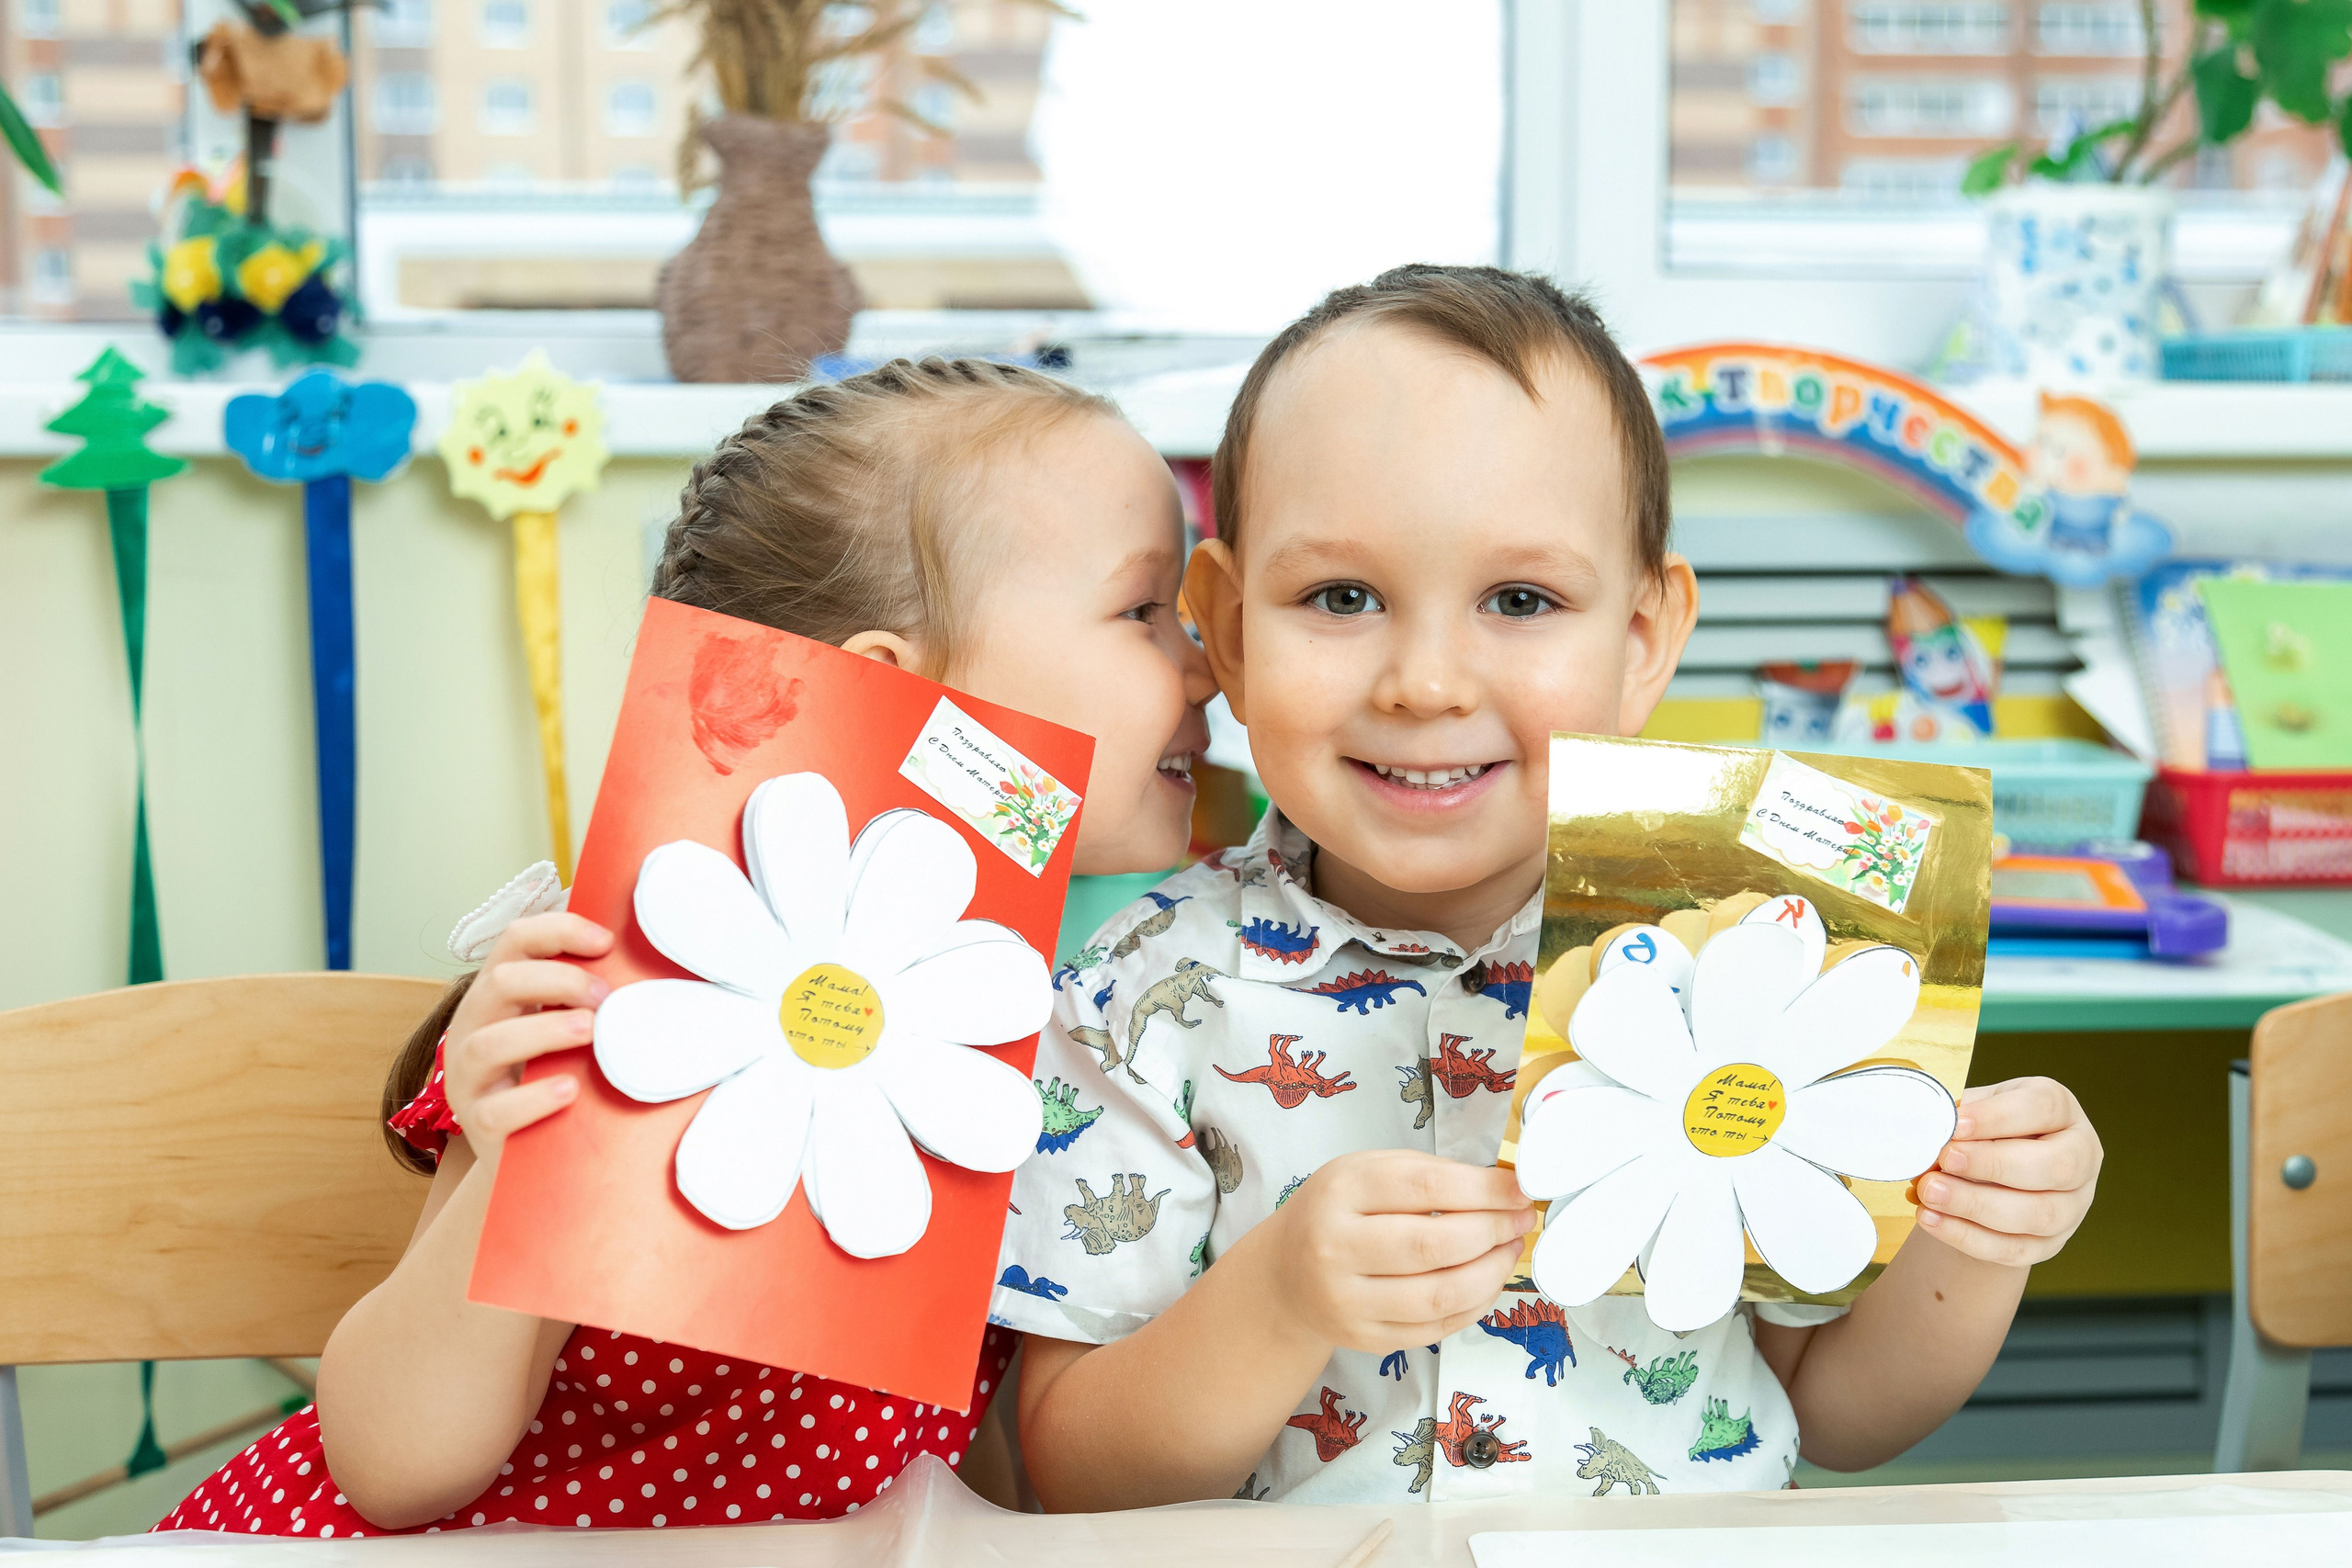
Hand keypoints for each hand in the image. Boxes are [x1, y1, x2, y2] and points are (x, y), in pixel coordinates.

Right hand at [442, 912, 613, 1165]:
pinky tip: (570, 1089)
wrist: (529, 1153)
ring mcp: (468, 1077)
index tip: (606, 942)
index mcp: (496, 993)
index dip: (558, 931)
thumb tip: (640, 959)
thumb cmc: (551, 1072)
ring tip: (591, 1032)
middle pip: (501, 982)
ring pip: (490, 1043)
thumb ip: (582, 994)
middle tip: (605, 999)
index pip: (515, 940)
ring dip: (546, 1030)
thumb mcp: (561, 1026)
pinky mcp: (478, 1123)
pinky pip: (498, 1110)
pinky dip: (535, 1097)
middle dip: (560, 981)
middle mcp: (472, 1026)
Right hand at [1262, 1149, 1534, 1354]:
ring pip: (1440, 1296)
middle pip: (1434, 1245)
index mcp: (1340, 1191)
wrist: (1285, 1275)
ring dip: (1491, 1273)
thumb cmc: (1338, 1212)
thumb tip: (1502, 1188)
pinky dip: (1474, 1305)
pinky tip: (1486, 1281)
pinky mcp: (1365, 1339)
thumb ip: (1428, 1173)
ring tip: (1510, 1250)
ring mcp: (1348, 1301)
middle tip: (1521, 1221)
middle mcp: (1335, 1247)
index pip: (1425, 1188)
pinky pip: (1436, 1329)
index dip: (1484, 1190)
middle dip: (1493, 1232)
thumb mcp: (1367, 1171)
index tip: (1519, 1190)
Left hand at [1914, 1076, 2101, 1267]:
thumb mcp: (1973, 1111)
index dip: (1998, 1116)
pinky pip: (2014, 1248)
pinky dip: (1967, 1236)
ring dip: (1976, 1204)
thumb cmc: (1980, 1132)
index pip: (2044, 1107)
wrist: (1984, 1178)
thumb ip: (1956, 1118)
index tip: (1954, 1124)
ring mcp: (2072, 1205)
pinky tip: (1931, 1219)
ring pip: (2038, 1214)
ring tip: (1929, 1192)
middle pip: (2056, 1165)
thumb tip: (1929, 1128)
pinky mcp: (2050, 1243)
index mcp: (2061, 1111)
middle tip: (1945, 1159)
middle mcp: (2080, 1157)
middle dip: (1994, 1164)